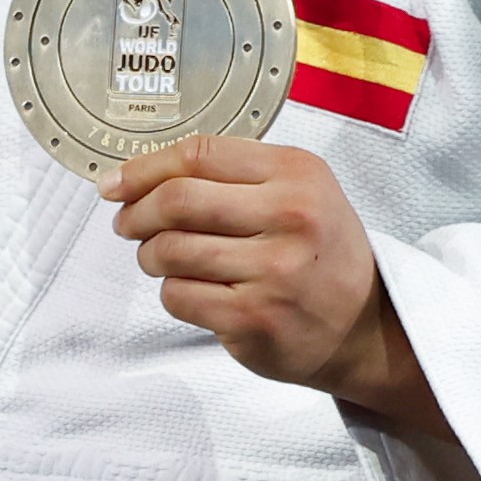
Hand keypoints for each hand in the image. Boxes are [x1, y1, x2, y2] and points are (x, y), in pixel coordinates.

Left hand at [104, 134, 433, 421]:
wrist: (366, 326)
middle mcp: (291, 217)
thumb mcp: (298, 193)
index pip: (198, 154)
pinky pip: (178, 295)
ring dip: (150, 256)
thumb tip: (131, 178)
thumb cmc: (319, 253)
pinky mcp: (254, 318)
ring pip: (169, 250)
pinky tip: (195, 291)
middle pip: (176, 200)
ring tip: (161, 259)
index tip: (114, 184)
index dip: (143, 169)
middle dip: (136, 214)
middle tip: (128, 224)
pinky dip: (172, 292)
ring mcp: (274, 271)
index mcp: (298, 173)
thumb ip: (229, 176)